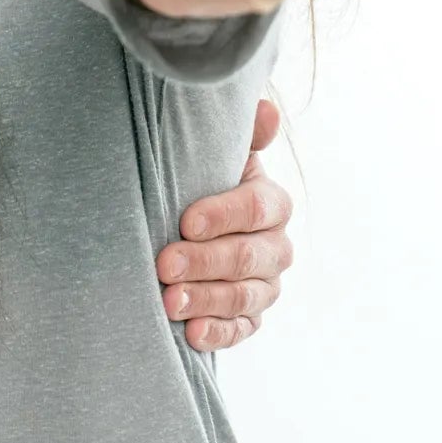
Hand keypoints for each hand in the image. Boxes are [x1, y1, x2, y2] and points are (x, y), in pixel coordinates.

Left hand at [157, 98, 293, 350]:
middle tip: (164, 265)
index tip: (185, 221)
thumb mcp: (216, 153)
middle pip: (248, 257)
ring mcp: (266, 285)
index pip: (256, 208)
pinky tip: (192, 334)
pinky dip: (218, 333)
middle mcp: (277, 246)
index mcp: (271, 202)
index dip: (222, 215)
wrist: (190, 221)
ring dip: (206, 300)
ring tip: (168, 302)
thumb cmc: (200, 179)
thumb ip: (241, 134)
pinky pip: (242, 329)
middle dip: (205, 262)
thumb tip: (265, 108)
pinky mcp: (252, 316)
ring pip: (245, 296)